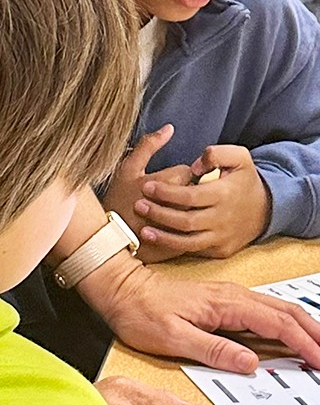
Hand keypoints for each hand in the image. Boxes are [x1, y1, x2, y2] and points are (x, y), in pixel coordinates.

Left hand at [79, 251, 319, 371]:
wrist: (119, 289)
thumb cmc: (139, 310)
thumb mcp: (173, 336)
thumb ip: (214, 349)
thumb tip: (251, 362)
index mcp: (225, 302)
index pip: (277, 323)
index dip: (305, 344)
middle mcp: (231, 296)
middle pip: (286, 312)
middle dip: (314, 333)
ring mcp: (228, 297)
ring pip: (277, 310)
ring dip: (302, 328)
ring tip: (318, 348)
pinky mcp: (222, 303)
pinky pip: (263, 312)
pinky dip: (284, 324)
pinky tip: (289, 337)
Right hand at [102, 125, 191, 261]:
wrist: (110, 238)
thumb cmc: (119, 199)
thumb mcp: (128, 168)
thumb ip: (149, 145)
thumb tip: (170, 127)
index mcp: (166, 182)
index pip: (187, 171)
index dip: (177, 175)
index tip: (165, 180)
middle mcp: (177, 204)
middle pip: (194, 191)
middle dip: (184, 192)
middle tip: (168, 196)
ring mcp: (181, 226)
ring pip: (197, 211)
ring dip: (188, 210)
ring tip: (171, 211)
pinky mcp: (182, 244)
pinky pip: (195, 232)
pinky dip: (189, 228)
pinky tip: (174, 227)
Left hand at [134, 145, 270, 258]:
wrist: (266, 209)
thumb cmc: (245, 179)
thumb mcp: (240, 157)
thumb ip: (217, 154)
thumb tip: (196, 165)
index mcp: (225, 194)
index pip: (190, 196)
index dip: (166, 192)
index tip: (146, 186)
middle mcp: (223, 219)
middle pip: (186, 221)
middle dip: (159, 214)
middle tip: (138, 206)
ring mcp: (222, 237)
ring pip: (189, 242)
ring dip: (164, 237)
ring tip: (144, 230)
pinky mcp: (221, 251)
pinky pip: (196, 251)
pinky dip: (177, 247)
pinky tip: (159, 241)